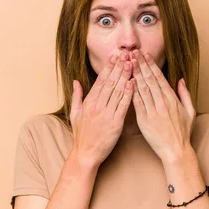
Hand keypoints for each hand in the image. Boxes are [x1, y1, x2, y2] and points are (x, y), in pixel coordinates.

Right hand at [70, 52, 132, 166]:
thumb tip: (76, 81)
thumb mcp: (74, 114)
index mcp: (89, 102)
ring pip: (118, 91)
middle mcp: (97, 106)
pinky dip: (129, 94)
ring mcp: (106, 114)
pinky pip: (123, 106)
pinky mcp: (115, 123)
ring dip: (125, 76)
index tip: (115, 56)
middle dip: (119, 67)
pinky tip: (134, 83)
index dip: (109, 67)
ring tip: (132, 64)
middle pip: (110, 82)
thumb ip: (76, 96)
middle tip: (127, 54)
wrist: (85, 154)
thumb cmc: (81, 135)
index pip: (100, 80)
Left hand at [129, 50, 196, 163]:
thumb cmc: (183, 133)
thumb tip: (180, 80)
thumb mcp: (190, 112)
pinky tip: (126, 81)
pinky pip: (136, 103)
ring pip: (141, 88)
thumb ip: (185, 94)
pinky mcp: (144, 120)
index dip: (150, 65)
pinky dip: (131, 91)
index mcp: (172, 99)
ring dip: (134, 74)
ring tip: (127, 62)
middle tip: (132, 52)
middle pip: (149, 79)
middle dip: (140, 64)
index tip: (144, 54)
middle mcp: (162, 103)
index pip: (159, 77)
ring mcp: (152, 111)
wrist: (175, 151)